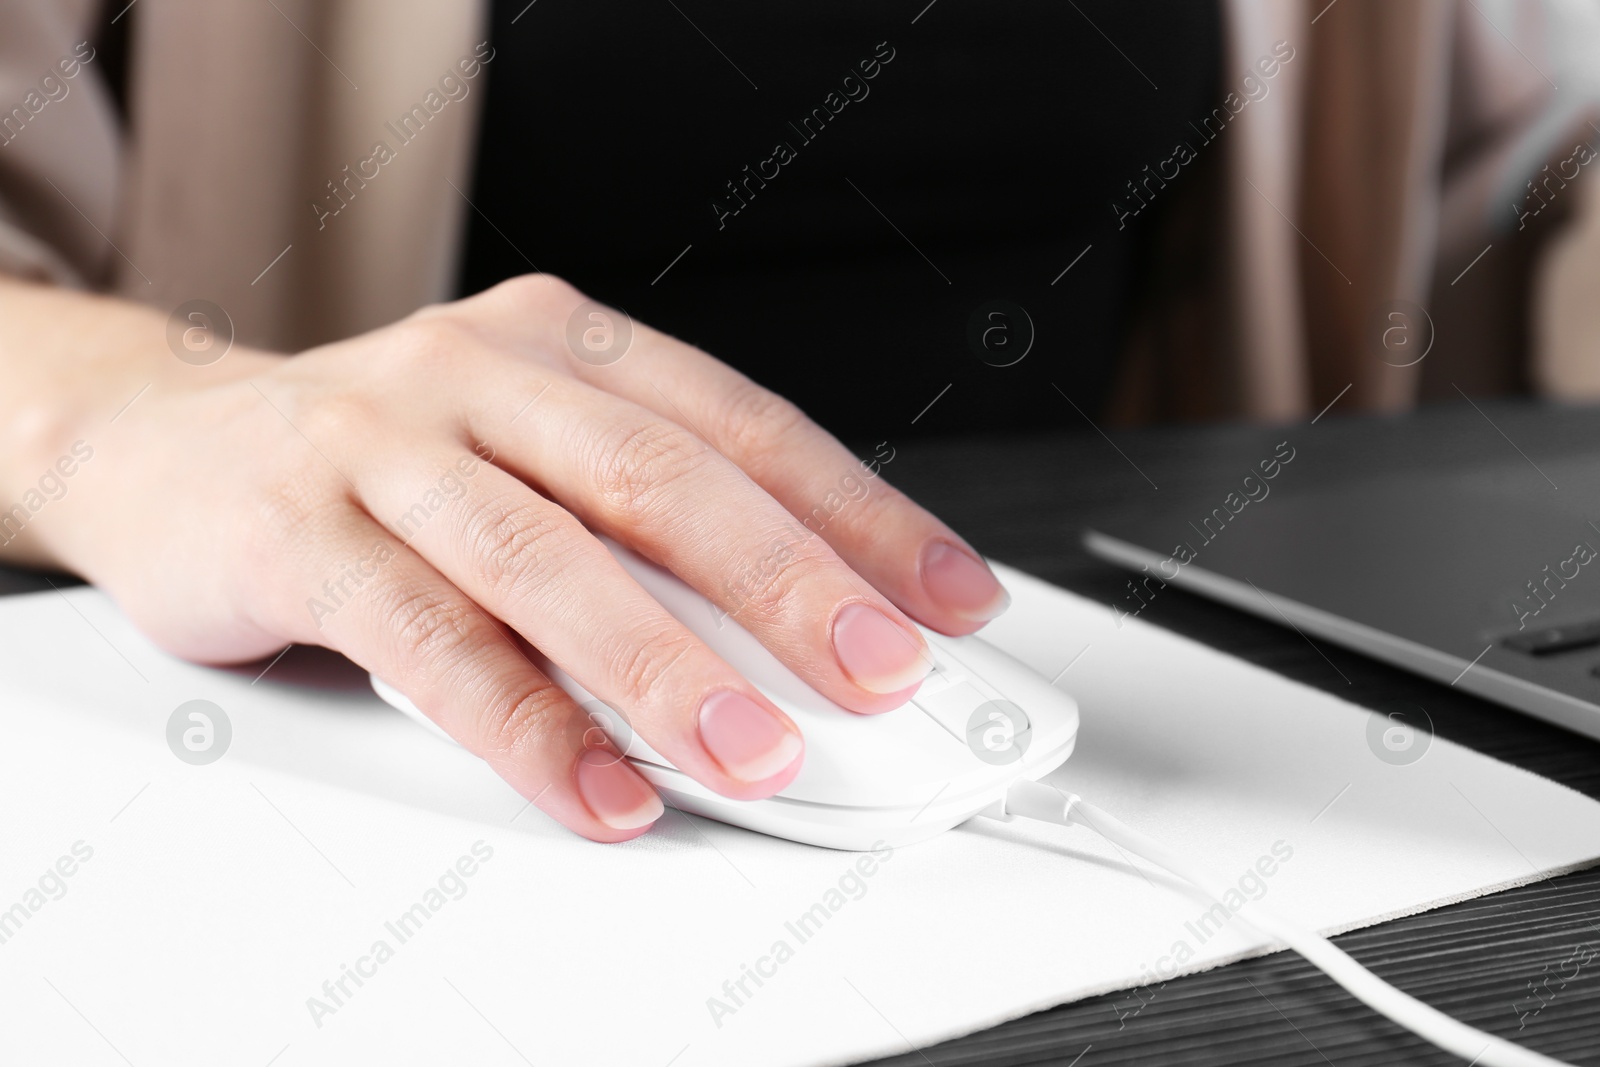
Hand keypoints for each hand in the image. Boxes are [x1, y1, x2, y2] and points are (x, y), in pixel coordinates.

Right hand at [33, 275, 1010, 840]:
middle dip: (789, 584)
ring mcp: (383, 442)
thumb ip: (639, 526)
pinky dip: (526, 724)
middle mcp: (481, 372)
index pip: (743, 425)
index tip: (950, 598)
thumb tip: (793, 631)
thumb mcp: (525, 455)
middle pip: (663, 477)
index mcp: (563, 341)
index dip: (860, 514)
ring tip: (754, 753)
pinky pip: (428, 639)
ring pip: (548, 557)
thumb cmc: (381, 458)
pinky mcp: (296, 530)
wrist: (169, 442)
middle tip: (882, 673)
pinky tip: (599, 787)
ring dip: (665, 666)